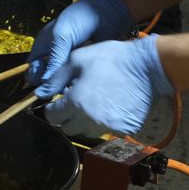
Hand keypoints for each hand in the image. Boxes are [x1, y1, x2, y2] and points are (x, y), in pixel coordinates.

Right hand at [28, 0, 132, 87]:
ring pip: (62, 80)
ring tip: (73, 87)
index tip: (45, 82)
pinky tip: (83, 85)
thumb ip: (54, 58)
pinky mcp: (84, 63)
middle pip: (46, 77)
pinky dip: (77, 83)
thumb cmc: (80, 19)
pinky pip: (76, 78)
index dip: (36, 77)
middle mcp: (55, 55)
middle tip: (62, 88)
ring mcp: (70, 60)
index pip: (32, 68)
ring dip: (65, 85)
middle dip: (51, 85)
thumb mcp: (62, 36)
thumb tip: (45, 82)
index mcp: (43, 46)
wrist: (107, 12)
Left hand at [41, 36, 171, 136]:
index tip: (57, 101)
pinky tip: (110, 104)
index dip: (52, 107)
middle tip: (74, 100)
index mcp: (76, 103)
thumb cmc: (112, 59)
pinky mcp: (124, 130)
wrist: (148, 67)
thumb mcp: (78, 60)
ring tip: (93, 101)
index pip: (52, 116)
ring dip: (84, 120)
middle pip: (68, 128)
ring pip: (86, 131)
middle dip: (66, 116)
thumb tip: (40, 92)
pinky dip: (104, 121)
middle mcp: (90, 120)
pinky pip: (106, 130)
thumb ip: (56, 78)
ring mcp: (108, 127)